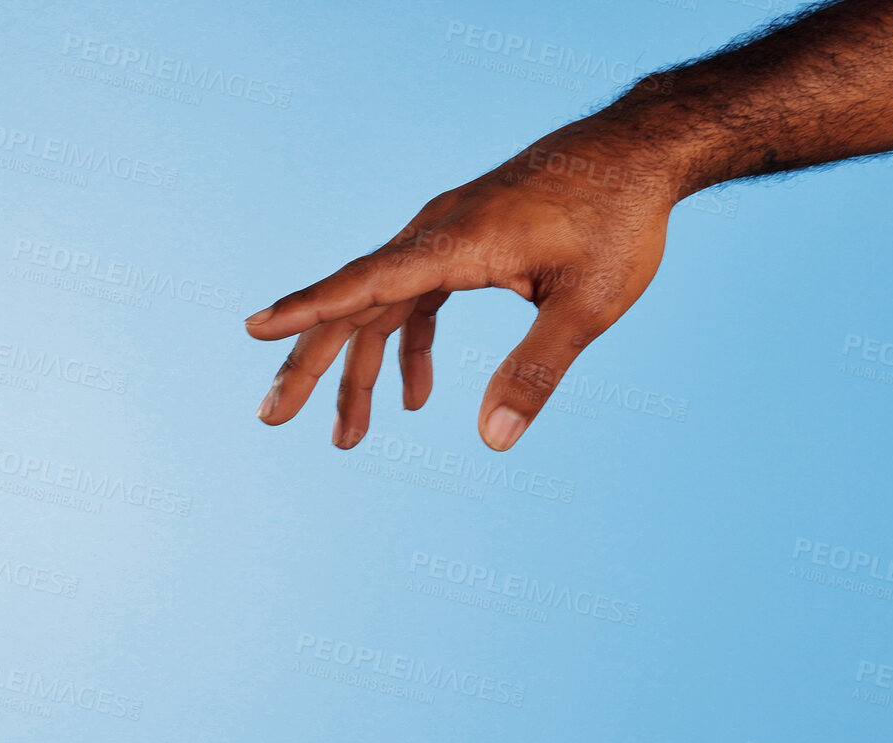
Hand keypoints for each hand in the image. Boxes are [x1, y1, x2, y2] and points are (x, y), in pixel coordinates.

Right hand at [244, 127, 674, 450]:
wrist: (638, 152)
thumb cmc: (619, 220)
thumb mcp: (589, 304)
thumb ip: (537, 371)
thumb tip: (492, 441)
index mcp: (456, 244)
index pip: (365, 283)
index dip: (307, 310)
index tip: (254, 329)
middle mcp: (434, 236)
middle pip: (354, 305)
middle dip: (311, 366)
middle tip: (271, 419)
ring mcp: (442, 239)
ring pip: (379, 308)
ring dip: (358, 372)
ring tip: (345, 438)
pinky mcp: (459, 245)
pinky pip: (413, 300)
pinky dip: (407, 348)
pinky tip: (414, 398)